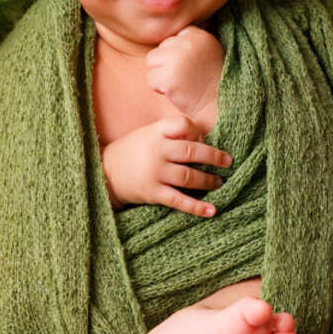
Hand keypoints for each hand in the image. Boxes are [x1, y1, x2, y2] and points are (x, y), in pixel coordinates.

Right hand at [100, 115, 232, 217]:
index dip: (197, 131)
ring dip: (208, 180)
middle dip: (213, 157)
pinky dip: (197, 206)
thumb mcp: (148, 134)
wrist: (105, 173)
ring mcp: (154, 173)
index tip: (203, 139)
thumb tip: (204, 140)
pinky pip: (179, 200)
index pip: (183, 124)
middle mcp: (156, 151)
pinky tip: (212, 210)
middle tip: (227, 162)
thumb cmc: (133, 151)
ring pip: (188, 176)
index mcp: (155, 133)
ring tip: (219, 183)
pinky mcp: (153, 193)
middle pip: (191, 151)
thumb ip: (172, 134)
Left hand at [145, 25, 223, 122]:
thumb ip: (190, 43)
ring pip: (152, 61)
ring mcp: (178, 59)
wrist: (218, 108)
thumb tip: (167, 40)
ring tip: (181, 84)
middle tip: (187, 78)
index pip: (172, 40)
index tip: (192, 68)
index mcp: (199, 35)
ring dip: (161, 75)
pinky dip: (159, 88)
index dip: (177, 56)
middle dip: (168, 65)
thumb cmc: (212, 83)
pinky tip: (177, 92)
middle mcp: (188, 43)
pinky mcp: (169, 77)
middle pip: (161, 49)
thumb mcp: (208, 52)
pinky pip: (151, 79)